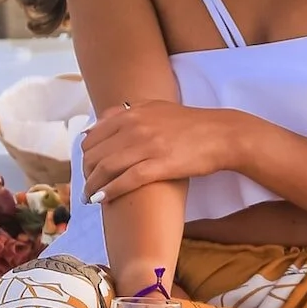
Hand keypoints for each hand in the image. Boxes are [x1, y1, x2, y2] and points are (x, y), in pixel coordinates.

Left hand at [81, 102, 250, 202]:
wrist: (221, 134)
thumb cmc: (188, 124)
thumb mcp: (154, 107)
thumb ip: (123, 113)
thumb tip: (92, 127)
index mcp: (131, 113)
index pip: (92, 137)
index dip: (85, 156)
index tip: (87, 169)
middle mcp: (134, 126)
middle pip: (95, 154)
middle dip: (86, 173)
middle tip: (87, 187)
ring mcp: (147, 145)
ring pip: (106, 168)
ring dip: (92, 186)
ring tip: (89, 198)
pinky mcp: (160, 164)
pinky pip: (126, 180)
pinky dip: (110, 191)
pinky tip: (102, 200)